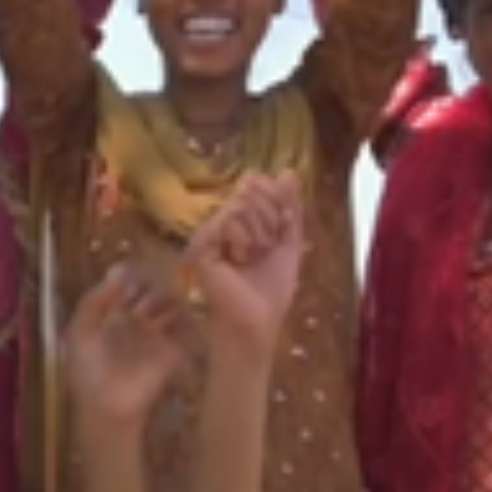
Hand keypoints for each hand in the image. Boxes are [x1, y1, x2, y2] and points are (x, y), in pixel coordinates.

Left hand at [63, 264, 186, 427]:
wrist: (106, 408)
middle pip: (154, 289)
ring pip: (172, 304)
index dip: (131, 278)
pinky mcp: (176, 350)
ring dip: (166, 303)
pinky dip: (185, 319)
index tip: (128, 282)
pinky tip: (170, 324)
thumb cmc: (88, 372)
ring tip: (150, 319)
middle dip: (149, 290)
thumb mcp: (80, 332)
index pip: (131, 283)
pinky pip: (187, 328)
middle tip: (140, 304)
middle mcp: (140, 318)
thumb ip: (94, 301)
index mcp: (115, 312)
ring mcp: (159, 333)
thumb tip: (117, 268)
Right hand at [181, 172, 304, 348]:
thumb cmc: (270, 289)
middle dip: (270, 219)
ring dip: (259, 232)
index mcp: (239, 220)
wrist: (256, 322)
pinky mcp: (201, 244)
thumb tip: (288, 170)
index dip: (276, 201)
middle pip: (251, 190)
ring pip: (241, 203)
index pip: (256, 182)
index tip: (281, 229)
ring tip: (252, 257)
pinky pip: (228, 219)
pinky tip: (238, 260)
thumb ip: (289, 207)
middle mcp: (220, 222)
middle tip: (265, 249)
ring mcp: (208, 233)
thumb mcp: (288, 242)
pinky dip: (244, 240)